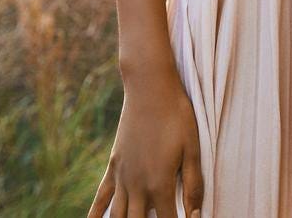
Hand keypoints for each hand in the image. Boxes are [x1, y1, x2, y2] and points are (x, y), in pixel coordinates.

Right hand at [87, 72, 203, 217]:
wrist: (150, 87)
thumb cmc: (176, 115)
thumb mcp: (192, 148)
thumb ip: (193, 185)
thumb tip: (196, 215)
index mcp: (159, 184)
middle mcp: (137, 186)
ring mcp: (122, 177)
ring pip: (118, 217)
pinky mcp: (113, 167)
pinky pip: (101, 199)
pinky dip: (96, 217)